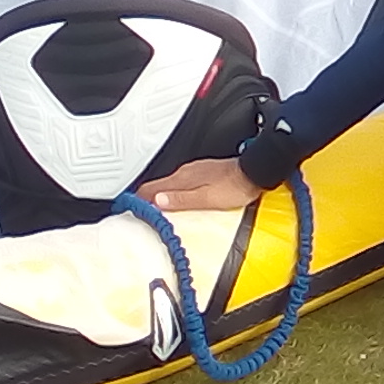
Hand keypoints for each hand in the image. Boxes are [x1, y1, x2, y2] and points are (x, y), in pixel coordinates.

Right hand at [145, 157, 263, 213]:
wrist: (255, 173)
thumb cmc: (235, 187)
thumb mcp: (206, 198)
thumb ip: (181, 200)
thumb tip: (158, 202)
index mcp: (183, 179)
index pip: (151, 188)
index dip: (137, 198)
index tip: (128, 208)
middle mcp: (186, 172)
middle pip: (157, 186)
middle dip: (144, 198)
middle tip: (136, 211)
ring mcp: (195, 172)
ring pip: (168, 185)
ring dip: (158, 196)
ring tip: (151, 209)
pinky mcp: (204, 173)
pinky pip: (180, 184)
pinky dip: (172, 193)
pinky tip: (175, 201)